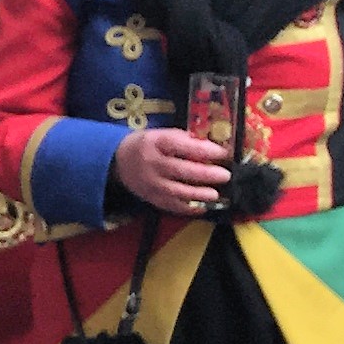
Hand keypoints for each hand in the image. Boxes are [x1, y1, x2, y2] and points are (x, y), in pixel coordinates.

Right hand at [114, 127, 230, 213]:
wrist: (118, 161)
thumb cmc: (146, 145)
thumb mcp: (162, 134)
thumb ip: (184, 140)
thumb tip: (212, 146)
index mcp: (156, 143)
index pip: (182, 146)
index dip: (205, 150)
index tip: (223, 153)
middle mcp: (152, 163)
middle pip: (181, 170)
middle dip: (206, 174)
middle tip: (225, 175)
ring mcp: (151, 183)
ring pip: (177, 191)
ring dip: (199, 194)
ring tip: (215, 194)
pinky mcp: (151, 198)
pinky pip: (171, 206)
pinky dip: (188, 208)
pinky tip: (202, 207)